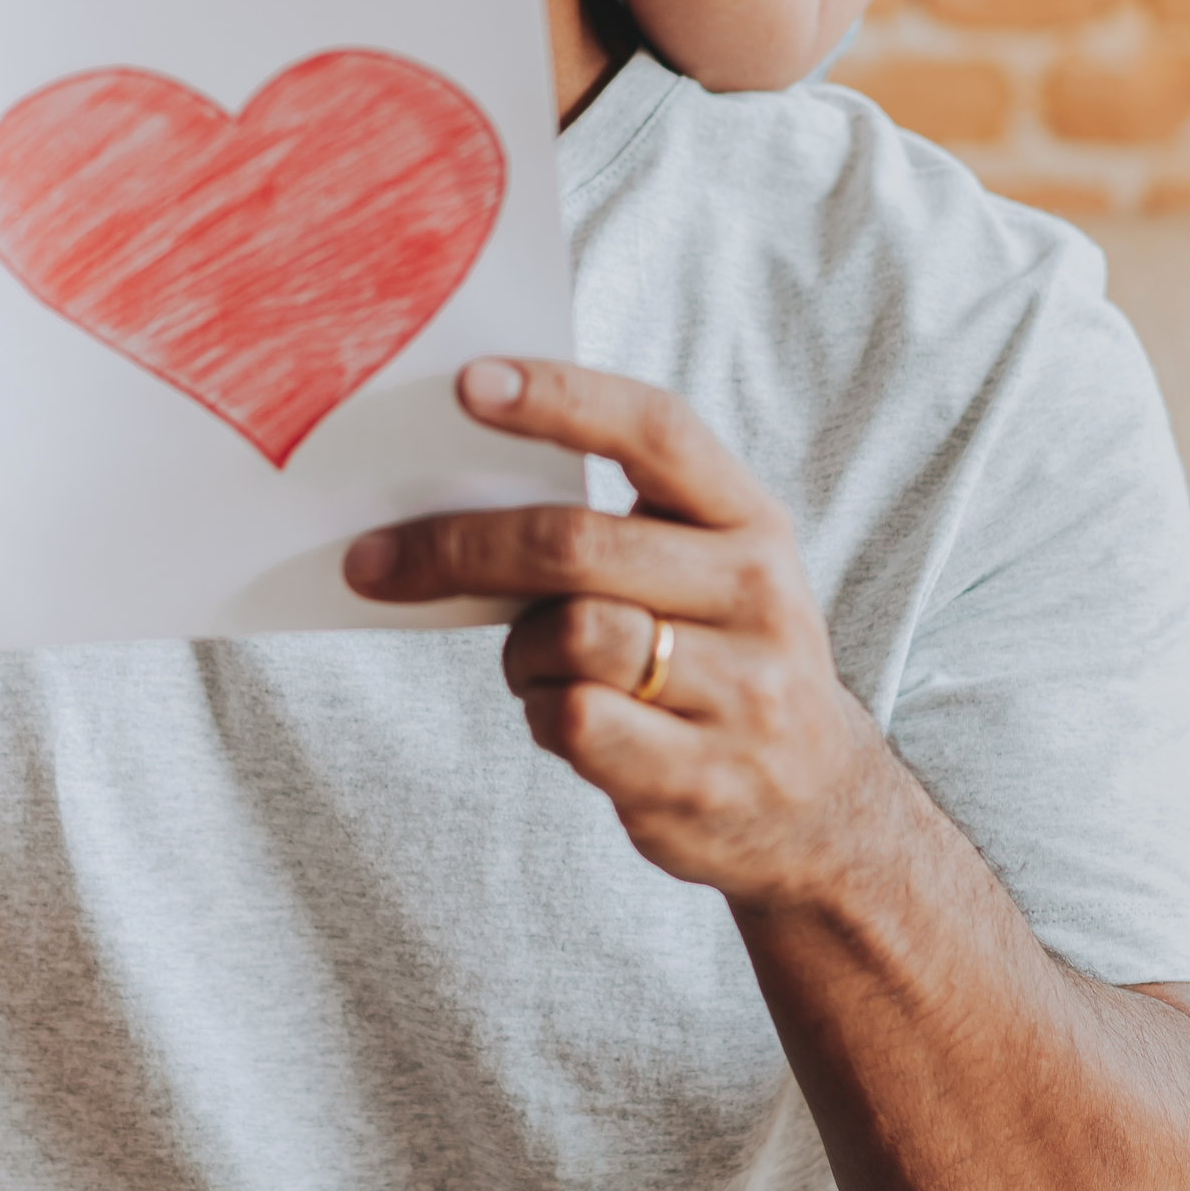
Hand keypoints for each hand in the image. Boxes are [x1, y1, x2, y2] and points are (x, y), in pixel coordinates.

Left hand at [342, 355, 893, 908]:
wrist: (819, 808)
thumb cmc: (720, 663)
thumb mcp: (703, 576)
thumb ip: (615, 532)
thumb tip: (453, 497)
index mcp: (750, 519)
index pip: (655, 430)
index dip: (561, 399)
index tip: (466, 382)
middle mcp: (756, 592)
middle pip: (575, 543)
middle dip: (456, 548)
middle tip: (370, 559)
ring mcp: (740, 688)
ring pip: (566, 635)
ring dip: (518, 653)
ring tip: (535, 666)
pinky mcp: (701, 774)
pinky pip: (573, 720)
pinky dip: (542, 714)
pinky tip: (566, 718)